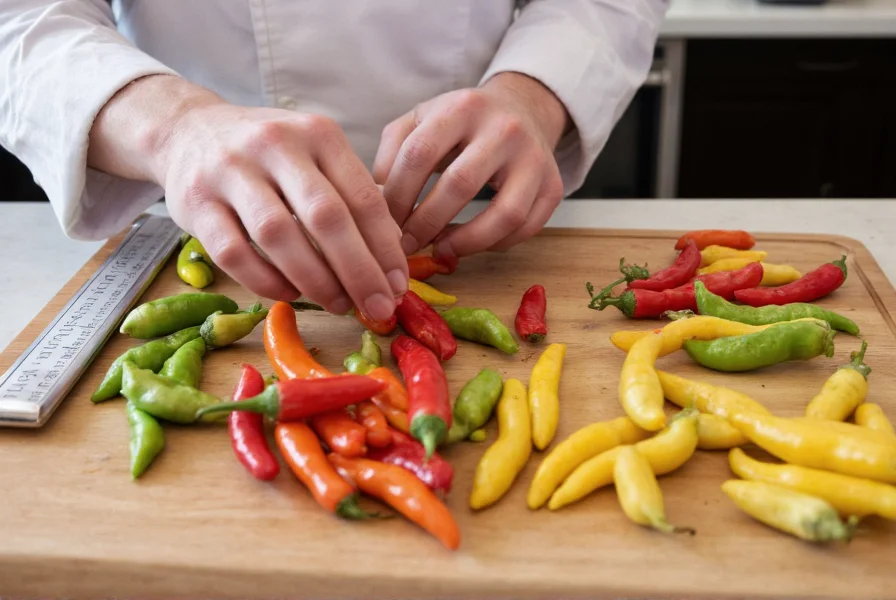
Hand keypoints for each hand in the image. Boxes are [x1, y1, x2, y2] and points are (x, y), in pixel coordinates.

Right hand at [88, 76, 407, 320]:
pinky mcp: (195, 202)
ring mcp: (230, 171)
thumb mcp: (317, 156)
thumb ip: (352, 198)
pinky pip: (235, 254)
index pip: (363, 197)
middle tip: (378, 309)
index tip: (399, 286)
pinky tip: (290, 293)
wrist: (189, 130)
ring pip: (280, 236)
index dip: (385, 248)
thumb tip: (391, 262)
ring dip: (316, 281)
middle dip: (359, 272)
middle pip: (326, 218)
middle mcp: (275, 144)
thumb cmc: (270, 155)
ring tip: (338, 305)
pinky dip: (267, 281)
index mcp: (318, 133)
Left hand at [373, 72, 569, 258]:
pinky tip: (469, 244)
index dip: (397, 197)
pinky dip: (494, 245)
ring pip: (504, 215)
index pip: (420, 154)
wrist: (521, 109)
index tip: (382, 224)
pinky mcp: (553, 186)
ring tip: (440, 251)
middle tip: (405, 246)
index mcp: (462, 107)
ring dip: (466, 243)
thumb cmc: (460, 122)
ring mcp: (534, 159)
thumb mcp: (420, 120)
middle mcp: (504, 129)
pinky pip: (525, 228)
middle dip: (426, 224)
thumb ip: (392, 154)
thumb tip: (376, 202)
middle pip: (460, 185)